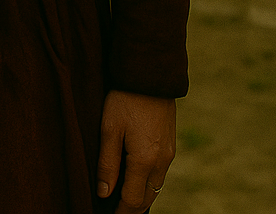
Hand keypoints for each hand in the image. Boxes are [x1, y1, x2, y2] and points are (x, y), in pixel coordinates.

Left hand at [96, 90, 175, 211]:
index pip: (133, 200)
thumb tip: (104, 193)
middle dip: (132, 208)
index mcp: (145, 160)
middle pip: (147, 197)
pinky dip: (148, 181)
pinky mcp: (171, 144)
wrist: (149, 76)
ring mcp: (169, 153)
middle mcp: (162, 161)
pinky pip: (160, 172)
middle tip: (114, 211)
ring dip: (140, 195)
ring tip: (121, 198)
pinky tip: (134, 178)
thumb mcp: (109, 130)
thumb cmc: (124, 100)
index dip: (120, 212)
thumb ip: (107, 164)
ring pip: (155, 186)